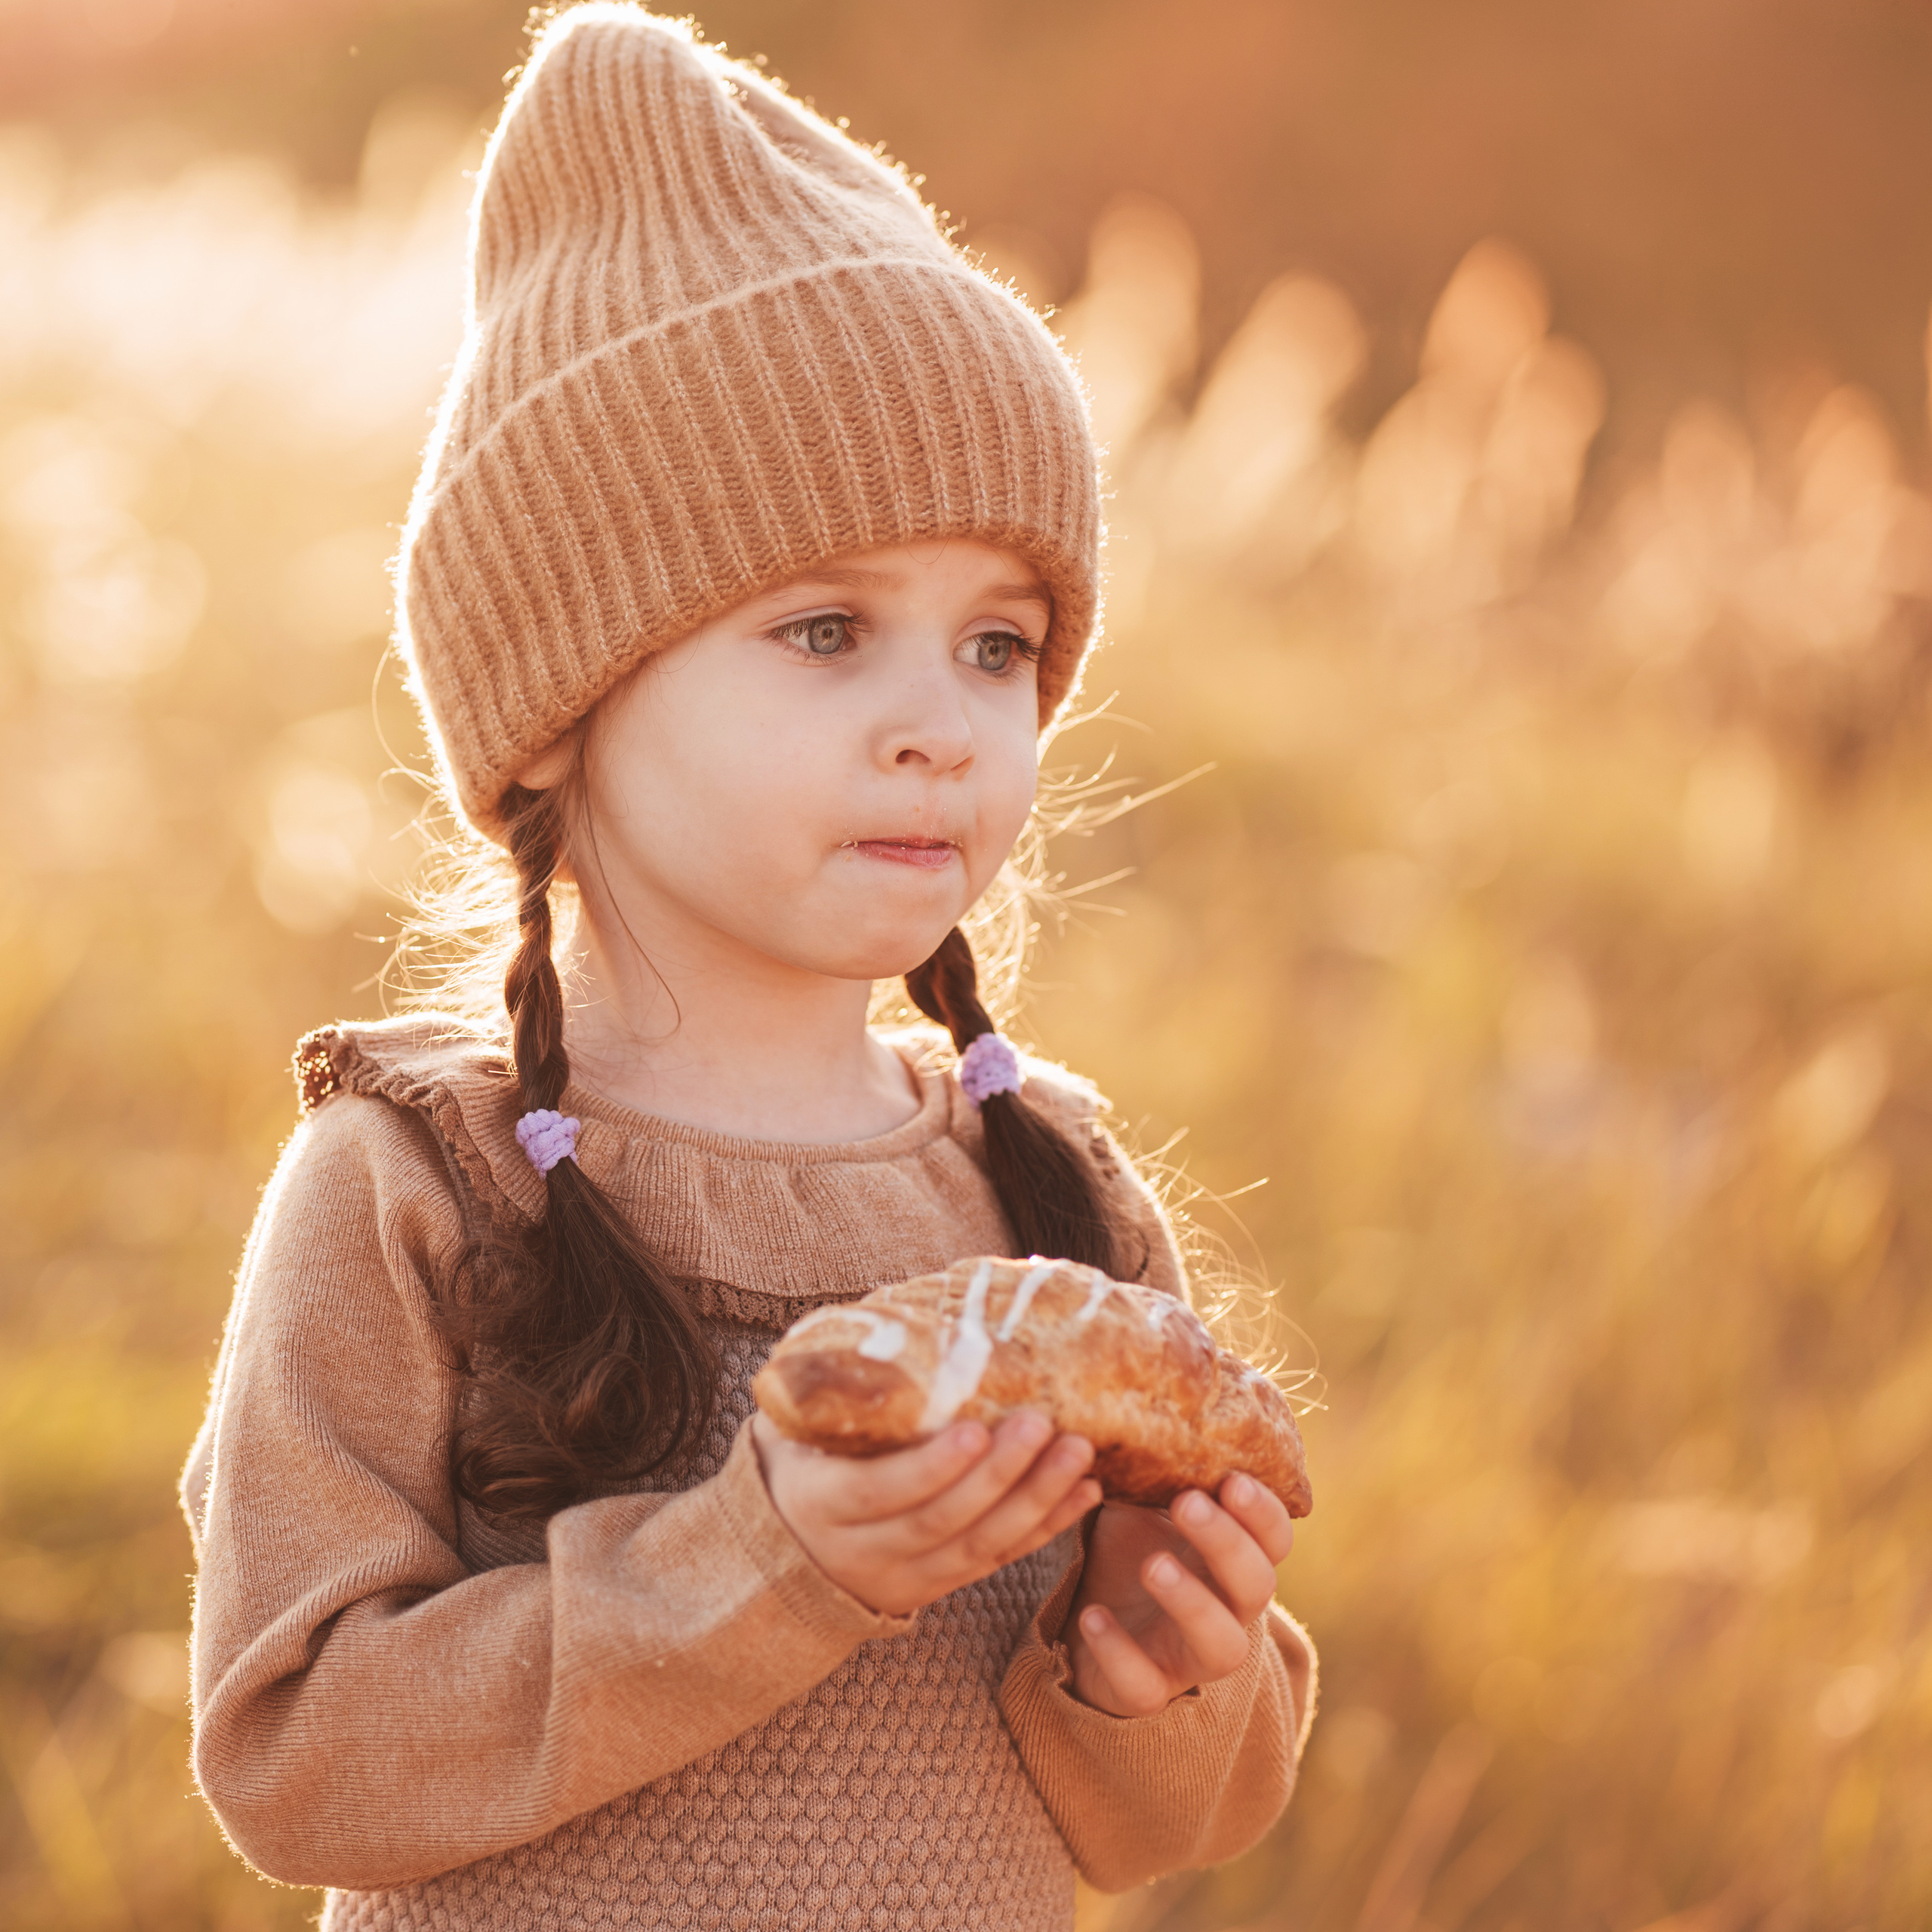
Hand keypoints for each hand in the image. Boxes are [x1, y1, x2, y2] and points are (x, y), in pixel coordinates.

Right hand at [751, 1408, 1101, 1617]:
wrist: (785, 1555)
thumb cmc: (800, 1463)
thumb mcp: (792, 1431)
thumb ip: (833, 1392)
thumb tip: (893, 1314)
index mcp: (819, 1504)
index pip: (878, 1492)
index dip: (930, 1467)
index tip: (976, 1428)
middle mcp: (861, 1551)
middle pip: (939, 1521)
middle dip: (997, 1475)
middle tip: (1042, 1424)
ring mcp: (904, 1577)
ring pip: (978, 1549)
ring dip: (1035, 1501)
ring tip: (1079, 1454)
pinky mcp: (939, 1585)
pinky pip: (998, 1561)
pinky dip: (1045, 1528)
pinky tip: (1084, 1493)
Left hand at [1062, 1473, 1293, 1716]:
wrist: (1090, 1619)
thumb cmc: (1129, 1546)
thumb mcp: (1140, 1501)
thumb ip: (1152, 1464)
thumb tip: (1137, 1398)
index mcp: (1233, 1558)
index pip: (1274, 1540)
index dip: (1263, 1514)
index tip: (1232, 1478)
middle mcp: (1226, 1609)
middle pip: (1256, 1586)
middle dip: (1227, 1543)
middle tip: (1188, 1502)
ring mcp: (1189, 1656)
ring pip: (1223, 1647)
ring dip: (1194, 1603)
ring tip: (1154, 1565)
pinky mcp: (1147, 1689)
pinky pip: (1145, 1687)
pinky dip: (1120, 1652)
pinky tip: (1091, 1616)